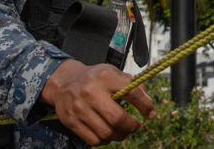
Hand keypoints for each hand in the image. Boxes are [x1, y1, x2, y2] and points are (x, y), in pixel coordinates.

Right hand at [40, 60, 154, 145]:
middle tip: (136, 126)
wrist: (63, 82)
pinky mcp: (72, 122)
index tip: (151, 114)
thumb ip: (130, 83)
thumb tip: (147, 100)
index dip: (145, 106)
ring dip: (119, 135)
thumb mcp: (112, 72)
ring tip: (123, 131)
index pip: (131, 92)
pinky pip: (94, 140)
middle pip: (118, 119)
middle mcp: (91, 92)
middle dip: (132, 126)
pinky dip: (105, 141)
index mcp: (105, 77)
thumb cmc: (93, 78)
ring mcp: (80, 109)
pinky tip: (108, 134)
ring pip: (106, 133)